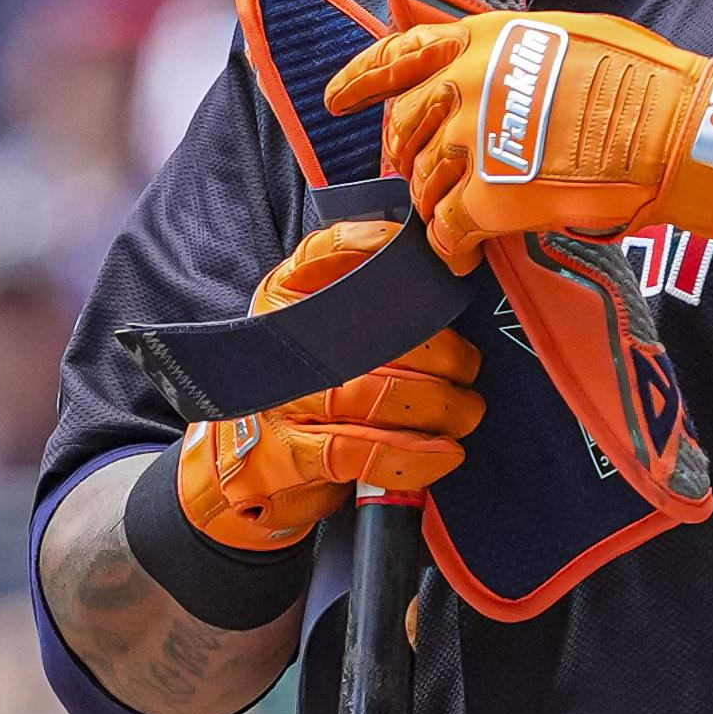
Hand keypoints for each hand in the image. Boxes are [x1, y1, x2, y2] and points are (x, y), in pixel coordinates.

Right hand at [171, 221, 485, 547]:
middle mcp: (281, 341)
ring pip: (372, 394)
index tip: (435, 261)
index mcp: (286, 295)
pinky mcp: (291, 455)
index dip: (382, 250)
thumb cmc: (302, 386)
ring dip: (436, 406)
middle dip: (438, 353)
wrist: (244, 463)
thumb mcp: (318, 328)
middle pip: (371, 334)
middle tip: (468, 367)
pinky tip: (444, 454)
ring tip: (466, 411)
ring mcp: (282, 398)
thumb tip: (438, 270)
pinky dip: (412, 456)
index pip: (329, 251)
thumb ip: (362, 295)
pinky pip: (361, 452)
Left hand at [326, 10, 712, 272]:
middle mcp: (467, 82)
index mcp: (485, 37)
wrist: (677, 131)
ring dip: (434, 204)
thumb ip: (519, 55)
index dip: (362, 79)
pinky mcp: (491, 196)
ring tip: (454, 218)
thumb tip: (505, 75)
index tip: (337, 99)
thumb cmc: (645, 80)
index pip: (400, 54)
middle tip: (421, 177)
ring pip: (424, 182)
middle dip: (408, 156)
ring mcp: (475, 140)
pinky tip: (460, 257)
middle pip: (407, 127)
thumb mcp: (569, 36)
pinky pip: (449, 229)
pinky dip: (449, 247)